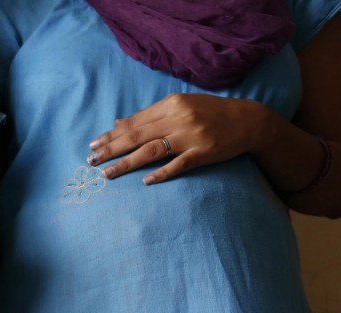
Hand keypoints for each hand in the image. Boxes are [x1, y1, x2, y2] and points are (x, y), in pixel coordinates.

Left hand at [88, 93, 266, 184]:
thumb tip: (118, 123)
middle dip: (111, 149)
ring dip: (127, 163)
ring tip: (108, 173)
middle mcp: (178, 118)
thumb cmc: (209, 113)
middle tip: (91, 160)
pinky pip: (179, 164)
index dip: (111, 134)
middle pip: (137, 136)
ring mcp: (191, 136)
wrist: (248, 120)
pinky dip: (162, 172)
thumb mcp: (179, 106)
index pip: (134, 122)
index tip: (93, 144)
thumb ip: (150, 115)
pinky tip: (145, 180)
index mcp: (171, 104)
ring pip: (152, 150)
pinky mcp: (204, 152)